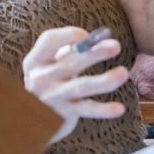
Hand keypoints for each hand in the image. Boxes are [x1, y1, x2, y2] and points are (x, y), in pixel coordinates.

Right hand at [22, 27, 129, 142]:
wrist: (30, 119)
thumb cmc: (47, 82)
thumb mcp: (48, 65)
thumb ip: (66, 52)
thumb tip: (97, 39)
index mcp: (35, 60)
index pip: (49, 40)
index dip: (69, 35)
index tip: (87, 35)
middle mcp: (41, 78)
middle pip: (70, 62)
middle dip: (94, 53)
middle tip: (116, 46)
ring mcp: (53, 97)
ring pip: (81, 86)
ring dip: (103, 80)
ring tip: (123, 73)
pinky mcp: (64, 114)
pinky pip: (87, 109)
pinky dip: (103, 110)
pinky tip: (119, 108)